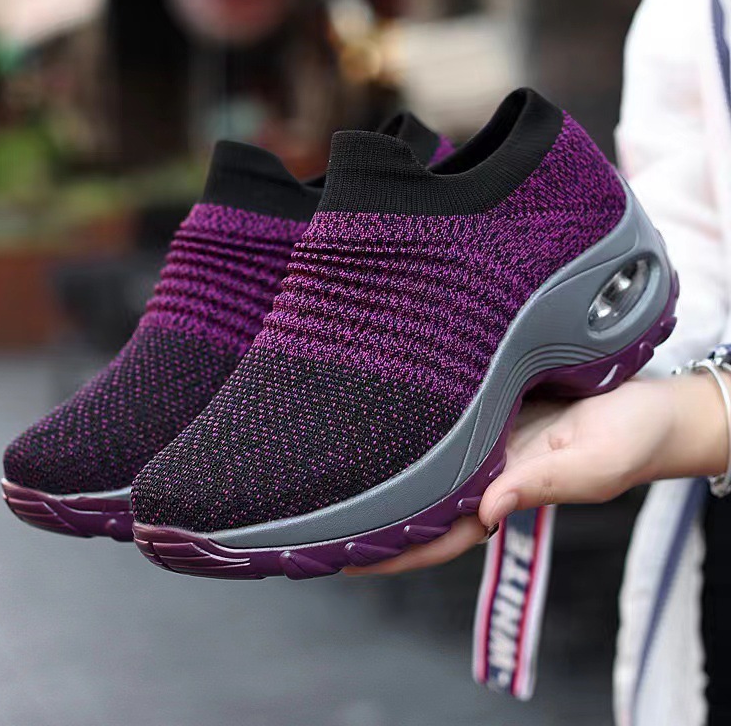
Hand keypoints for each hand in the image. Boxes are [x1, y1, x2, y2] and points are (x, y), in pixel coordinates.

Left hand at [344, 372, 728, 576]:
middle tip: (313, 517)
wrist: (647, 403)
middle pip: (419, 506)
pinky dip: (410, 436)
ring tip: (330, 477)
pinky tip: (377, 426)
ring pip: (425, 469)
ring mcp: (484, 444)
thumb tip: (487, 509)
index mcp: (505, 496)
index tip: (343, 557)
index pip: (438, 538)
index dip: (392, 553)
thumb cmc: (629, 438)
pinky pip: (442, 428)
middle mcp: (485, 474)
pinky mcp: (488, 410)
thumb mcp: (592, 465)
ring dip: (385, 478)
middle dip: (371, 518)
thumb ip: (541, 486)